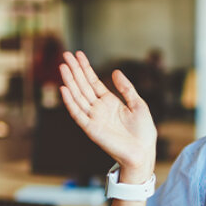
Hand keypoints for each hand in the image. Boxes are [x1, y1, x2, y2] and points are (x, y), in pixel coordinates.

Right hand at [59, 51, 156, 181]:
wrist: (143, 151)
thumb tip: (115, 71)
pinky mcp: (91, 129)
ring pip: (78, 96)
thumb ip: (126, 88)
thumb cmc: (143, 131)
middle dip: (74, 70)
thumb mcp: (138, 104)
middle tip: (65, 54)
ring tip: (63, 66)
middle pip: (83, 86)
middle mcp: (99, 108)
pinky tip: (64, 88)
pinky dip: (70, 102)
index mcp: (110, 102)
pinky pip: (78, 113)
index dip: (85, 68)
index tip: (78, 54)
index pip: (93, 81)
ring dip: (70, 81)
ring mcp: (94, 118)